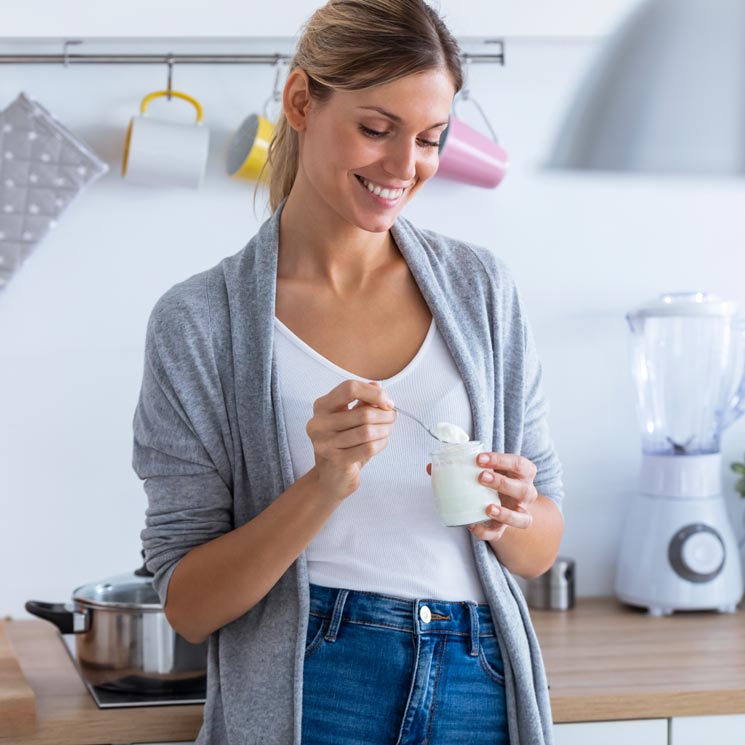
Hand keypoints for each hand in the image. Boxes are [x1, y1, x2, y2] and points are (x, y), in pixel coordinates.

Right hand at [307, 380, 396, 501]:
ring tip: (387, 430)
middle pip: (363, 412)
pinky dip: (381, 444)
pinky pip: (368, 448)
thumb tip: (378, 387)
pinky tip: (382, 442)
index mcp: (321, 406)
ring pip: (367, 431)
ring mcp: (325, 442)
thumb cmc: (343, 443)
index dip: (374, 393)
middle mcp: (318, 422)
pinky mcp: (335, 459)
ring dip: (385, 430)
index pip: (350, 388)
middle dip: (385, 415)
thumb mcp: (350, 417)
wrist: (332, 475)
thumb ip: (362, 400)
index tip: (388, 402)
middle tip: (392, 418)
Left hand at [426, 452, 536, 540]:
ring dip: (505, 513)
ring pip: (522, 518)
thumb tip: (431, 466)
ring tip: (488, 507)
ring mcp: (517, 513)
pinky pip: (499, 534)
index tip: (479, 458)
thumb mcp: (482, 468)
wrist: (498, 501)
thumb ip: (461, 465)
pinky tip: (472, 524)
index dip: (502, 460)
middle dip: (503, 483)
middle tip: (482, 477)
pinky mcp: (503, 529)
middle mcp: (524, 494)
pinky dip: (485, 531)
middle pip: (524, 490)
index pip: (519, 464)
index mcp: (521, 474)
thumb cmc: (490, 479)